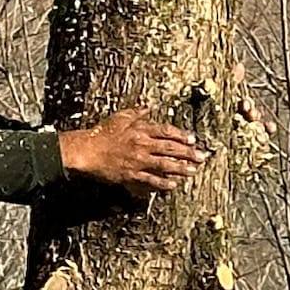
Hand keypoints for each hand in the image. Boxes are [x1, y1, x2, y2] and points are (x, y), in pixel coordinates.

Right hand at [60, 108, 200, 194]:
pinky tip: (173, 184)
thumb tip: (149, 105)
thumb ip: (137, 112)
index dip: (181, 136)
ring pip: (164, 165)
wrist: (87, 150)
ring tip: (193, 171)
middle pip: (170, 148)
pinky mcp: (131, 174)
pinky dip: (163, 183)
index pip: (166, 131)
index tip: (193, 139)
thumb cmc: (102, 133)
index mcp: (141, 129)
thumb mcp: (120, 117)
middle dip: (188, 153)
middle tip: (201, 157)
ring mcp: (138, 161)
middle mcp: (142, 145)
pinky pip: (151, 180)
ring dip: (180, 168)